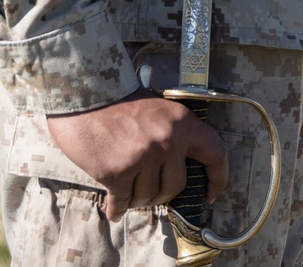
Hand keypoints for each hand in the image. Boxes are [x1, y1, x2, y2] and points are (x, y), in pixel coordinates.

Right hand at [48, 90, 227, 221]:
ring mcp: (143, 157)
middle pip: (175, 185)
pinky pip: (122, 202)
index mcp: (182, 122)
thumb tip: (175, 173)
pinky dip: (118, 208)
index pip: (214, 153)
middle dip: (161, 193)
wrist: (85, 93)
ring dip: (137, 198)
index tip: (210, 195)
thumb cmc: (119, 101)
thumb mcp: (157, 109)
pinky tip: (115, 209)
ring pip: (148, 196)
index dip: (217, 178)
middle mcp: (167, 140)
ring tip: (126, 189)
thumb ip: (170, 136)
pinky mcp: (118, 172)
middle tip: (147, 189)